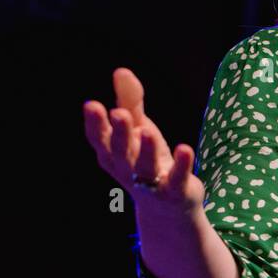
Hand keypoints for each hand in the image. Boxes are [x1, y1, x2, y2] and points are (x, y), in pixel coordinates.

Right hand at [82, 67, 203, 217]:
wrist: (168, 207)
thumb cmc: (148, 160)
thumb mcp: (139, 128)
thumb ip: (130, 101)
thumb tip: (120, 70)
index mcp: (113, 154)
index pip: (100, 139)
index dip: (95, 124)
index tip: (92, 105)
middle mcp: (127, 169)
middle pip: (121, 151)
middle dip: (120, 133)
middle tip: (119, 113)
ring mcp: (150, 183)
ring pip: (144, 167)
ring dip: (146, 150)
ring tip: (147, 132)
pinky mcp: (175, 191)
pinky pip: (177, 178)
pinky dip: (181, 165)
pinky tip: (186, 149)